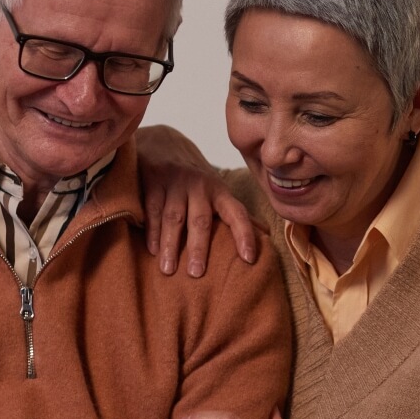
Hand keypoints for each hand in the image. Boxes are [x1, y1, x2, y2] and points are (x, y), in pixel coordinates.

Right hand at [136, 124, 262, 272]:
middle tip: (197, 273)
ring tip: (169, 271)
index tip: (249, 259)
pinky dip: (152, 231)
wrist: (165, 144)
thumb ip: (237, 214)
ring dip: (170, 245)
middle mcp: (200, 186)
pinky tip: (153, 250)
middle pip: (201, 220)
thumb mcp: (218, 192)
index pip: (237, 214)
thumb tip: (267, 236)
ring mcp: (176, 183)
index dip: (245, 235)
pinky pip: (153, 210)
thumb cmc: (196, 180)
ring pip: (174, 218)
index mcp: (220, 192)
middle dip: (199, 247)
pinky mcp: (153, 181)